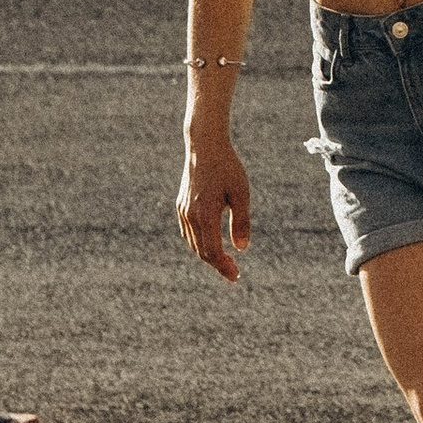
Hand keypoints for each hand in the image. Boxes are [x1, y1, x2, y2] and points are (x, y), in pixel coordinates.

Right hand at [177, 138, 251, 281]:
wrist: (204, 146)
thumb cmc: (227, 167)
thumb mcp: (241, 193)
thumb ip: (241, 222)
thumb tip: (242, 249)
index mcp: (205, 215)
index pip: (212, 252)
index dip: (224, 267)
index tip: (236, 276)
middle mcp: (190, 216)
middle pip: (201, 252)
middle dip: (217, 264)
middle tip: (234, 271)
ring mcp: (183, 211)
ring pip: (193, 243)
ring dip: (207, 255)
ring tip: (224, 259)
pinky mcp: (181, 205)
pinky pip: (188, 232)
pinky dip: (198, 243)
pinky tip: (209, 242)